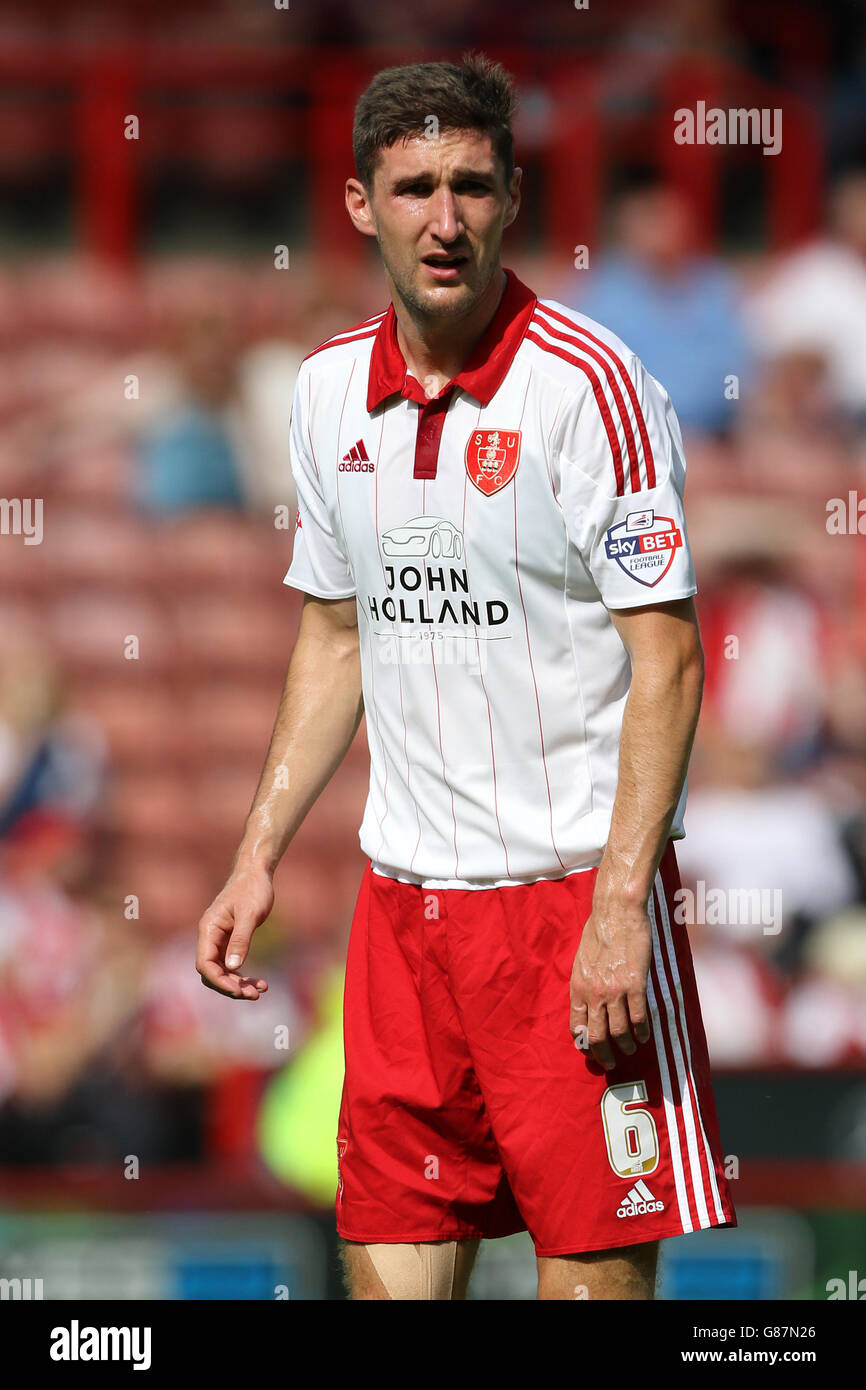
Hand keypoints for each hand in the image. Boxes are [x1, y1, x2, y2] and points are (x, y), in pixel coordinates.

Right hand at [195, 866, 273, 999]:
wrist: (256, 873)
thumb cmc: (253, 889)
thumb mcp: (250, 914)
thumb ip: (241, 940)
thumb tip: (232, 968)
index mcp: (209, 929)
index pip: (205, 964)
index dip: (220, 981)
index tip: (239, 991)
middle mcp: (210, 936)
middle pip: (212, 972)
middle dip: (231, 986)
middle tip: (254, 994)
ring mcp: (219, 940)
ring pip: (222, 971)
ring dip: (239, 984)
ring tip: (260, 990)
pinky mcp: (229, 941)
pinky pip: (231, 965)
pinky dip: (243, 975)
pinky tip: (261, 983)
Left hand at [569, 898, 651, 1070]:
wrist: (617, 913)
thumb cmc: (599, 931)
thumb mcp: (582, 959)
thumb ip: (584, 982)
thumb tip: (586, 1000)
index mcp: (577, 987)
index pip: (576, 1027)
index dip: (585, 1044)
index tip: (592, 1051)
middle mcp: (593, 993)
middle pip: (597, 1037)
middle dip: (605, 1055)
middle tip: (613, 1062)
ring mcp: (614, 991)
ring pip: (619, 1032)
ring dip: (626, 1046)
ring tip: (632, 1049)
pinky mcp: (635, 985)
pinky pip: (638, 1018)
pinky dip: (642, 1032)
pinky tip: (645, 1035)